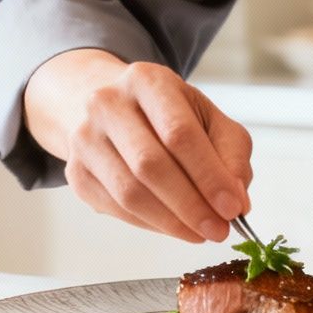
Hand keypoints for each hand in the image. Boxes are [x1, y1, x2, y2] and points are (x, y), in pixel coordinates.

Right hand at [27, 52, 252, 243]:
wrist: (111, 109)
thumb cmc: (167, 116)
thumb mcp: (207, 118)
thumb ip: (231, 154)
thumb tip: (237, 200)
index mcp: (146, 80)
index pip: (179, 133)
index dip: (209, 175)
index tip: (233, 208)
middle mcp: (107, 104)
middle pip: (150, 165)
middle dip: (191, 205)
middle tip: (219, 230)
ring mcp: (84, 138)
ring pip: (129, 193)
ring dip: (171, 222)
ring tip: (200, 232)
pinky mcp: (76, 172)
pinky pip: (116, 209)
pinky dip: (150, 225)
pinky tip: (173, 225)